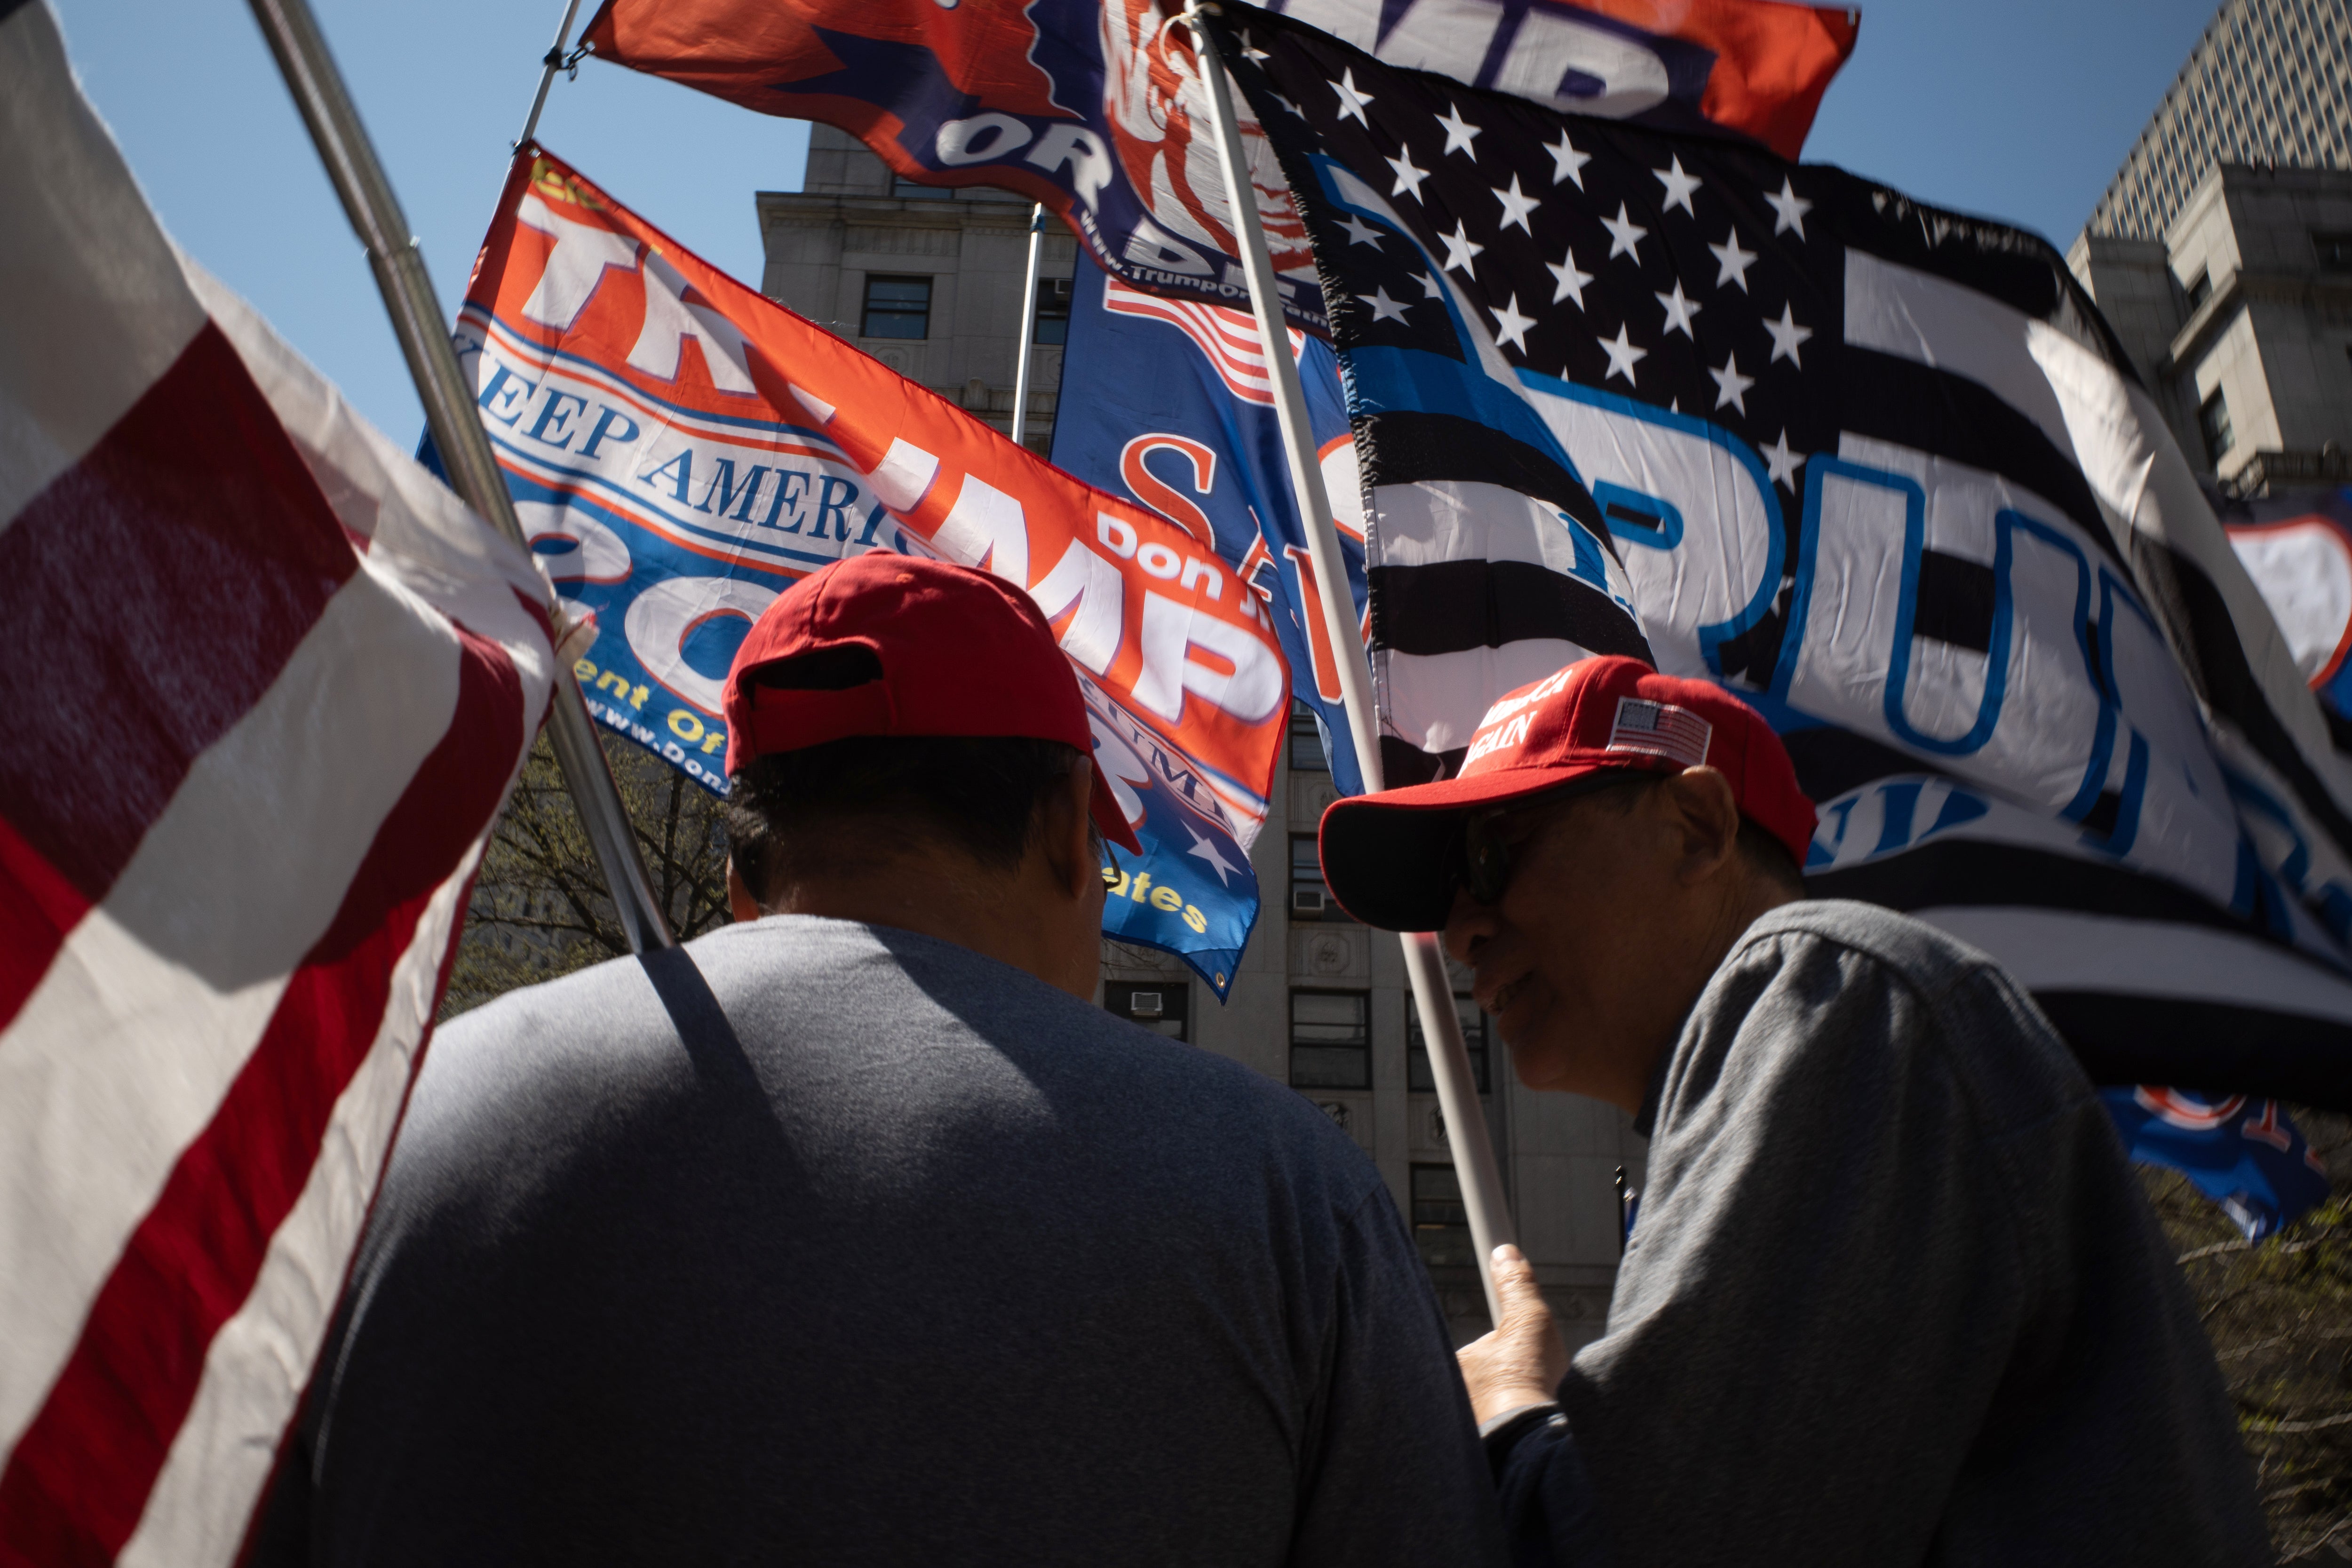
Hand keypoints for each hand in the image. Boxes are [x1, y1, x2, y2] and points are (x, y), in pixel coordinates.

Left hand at [1456, 1244, 1569, 1425]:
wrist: (1532, 1443)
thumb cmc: (1525, 1384)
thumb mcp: (1528, 1321)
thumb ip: (1516, 1286)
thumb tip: (1504, 1254)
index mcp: (1461, 1364)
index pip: (1476, 1351)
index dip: (1504, 1353)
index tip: (1521, 1361)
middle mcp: (1456, 1395)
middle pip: (1483, 1381)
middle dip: (1505, 1382)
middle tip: (1530, 1386)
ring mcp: (1469, 1423)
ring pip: (1489, 1408)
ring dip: (1508, 1409)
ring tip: (1534, 1410)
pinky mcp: (1486, 1449)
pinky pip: (1497, 1436)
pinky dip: (1511, 1433)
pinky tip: (1530, 1431)